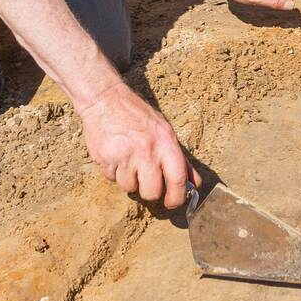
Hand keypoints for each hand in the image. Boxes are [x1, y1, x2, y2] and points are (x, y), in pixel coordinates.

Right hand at [78, 81, 199, 208]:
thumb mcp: (164, 129)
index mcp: (165, 141)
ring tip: (127, 159)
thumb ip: (180, 158)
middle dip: (149, 191)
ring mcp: (125, 155)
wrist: (104, 98)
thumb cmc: (137, 114)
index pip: (178, 179)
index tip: (172, 202)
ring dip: (129, 179)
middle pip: (152, 192)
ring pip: (129, 188)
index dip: (177, 197)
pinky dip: (114, 172)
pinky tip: (114, 154)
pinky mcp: (105, 159)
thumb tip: (195, 183)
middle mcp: (146, 150)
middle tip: (145, 178)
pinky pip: (112, 179)